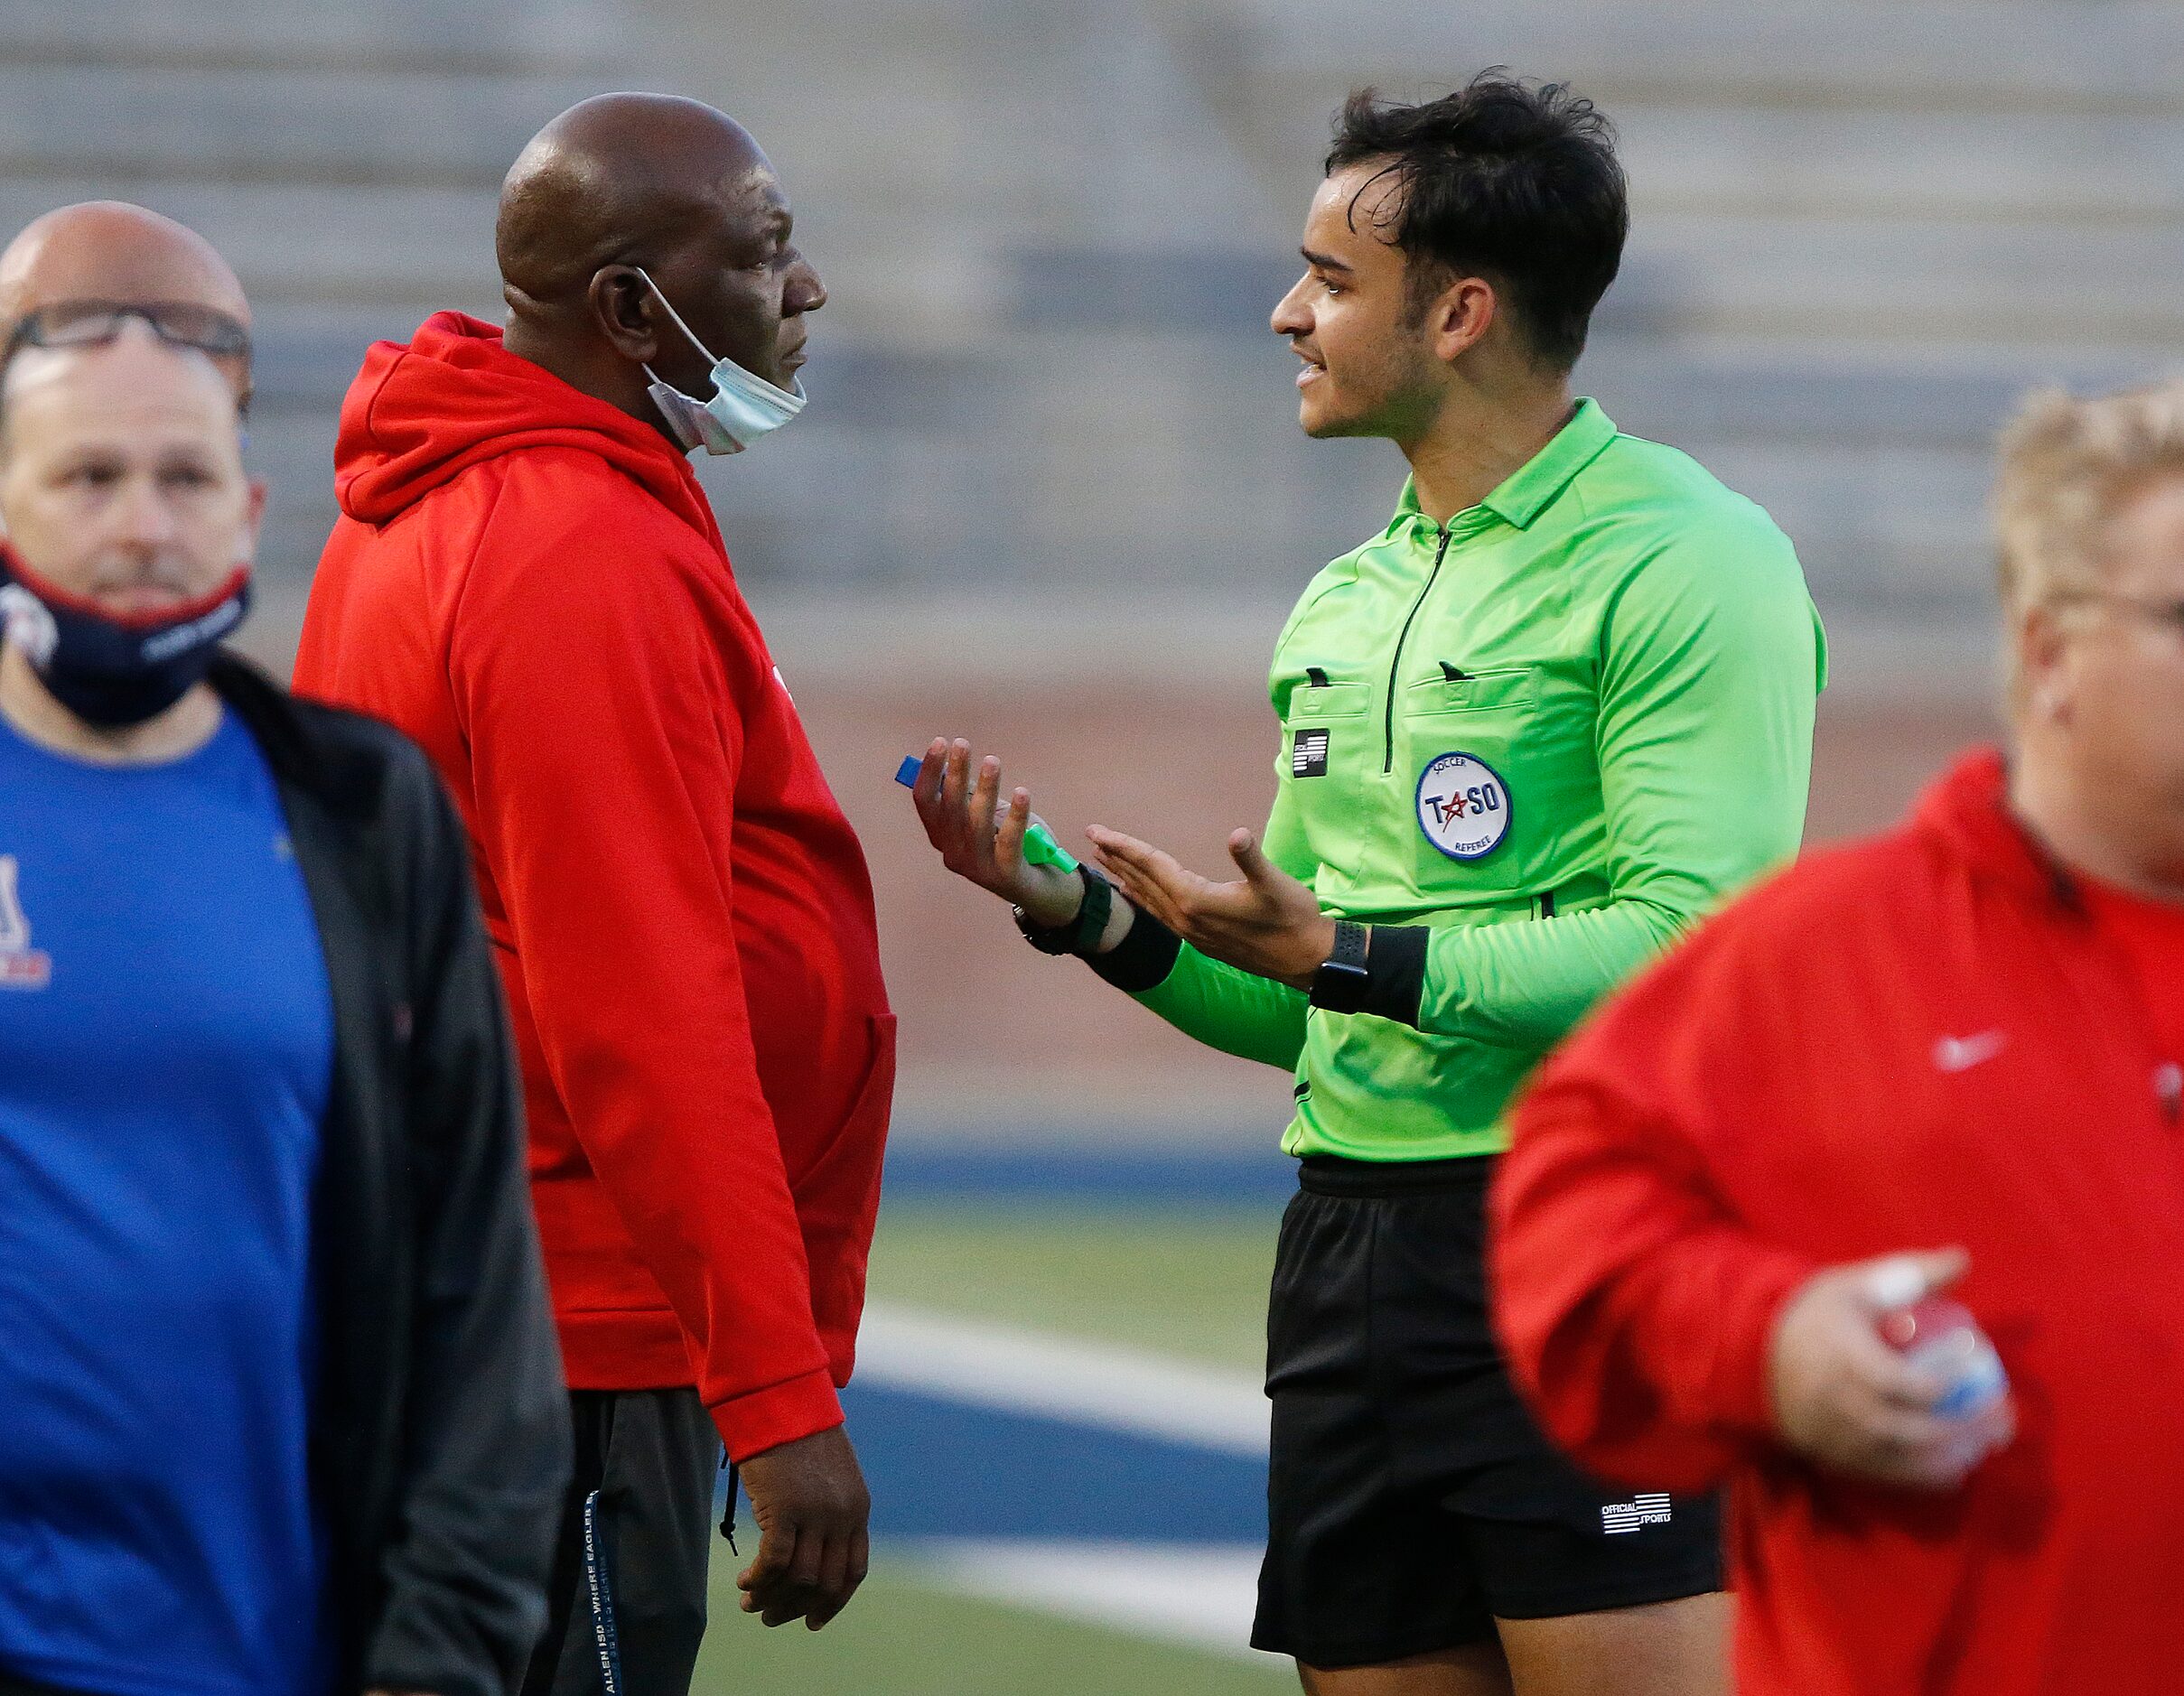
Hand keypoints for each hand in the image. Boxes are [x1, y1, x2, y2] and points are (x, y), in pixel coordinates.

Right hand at [736, 1425, 870, 1629]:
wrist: (781, 1399)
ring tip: (751, 1602)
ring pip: (798, 1579)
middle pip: (826, 1583)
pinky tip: (744, 1582)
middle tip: (771, 1618)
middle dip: (798, 1608)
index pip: (853, 1571)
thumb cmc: (798, 1432)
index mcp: (858, 1508)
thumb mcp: (828, 1474)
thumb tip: (809, 1553)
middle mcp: (842, 1516)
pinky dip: (758, 1580)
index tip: (813, 1621)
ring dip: (772, 1598)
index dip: (834, 1602)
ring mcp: (815, 1514)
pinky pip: (773, 1563)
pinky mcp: (785, 1510)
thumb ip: (828, 1510)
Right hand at [909, 738, 1081, 927]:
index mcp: (943, 837)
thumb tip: (955, 759)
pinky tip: (1022, 792)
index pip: (925, 801)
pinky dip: (1016, 816)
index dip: (930, 771)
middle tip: (963, 744)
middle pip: (949, 809)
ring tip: (992, 761)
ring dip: (985, 790)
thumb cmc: (1013, 844)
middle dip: (955, 774)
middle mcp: (953, 854)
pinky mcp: (1005, 876)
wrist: (1041, 887)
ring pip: (976, 824)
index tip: (940, 742)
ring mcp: (978, 868)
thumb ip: (971, 794)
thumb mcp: (989, 815)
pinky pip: (1009, 842)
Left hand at [1085, 824, 1335, 988]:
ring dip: (1125, 876)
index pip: (1151, 865)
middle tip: (1090, 835)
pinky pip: (1158, 914)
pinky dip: (1142, 898)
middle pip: (1142, 880)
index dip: (1124, 845)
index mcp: (1196, 900)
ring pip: (1148, 899)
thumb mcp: (1275, 883)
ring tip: (1103, 860)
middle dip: (1116, 857)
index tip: (1098, 830)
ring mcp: (1191, 932)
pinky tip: (1134, 893)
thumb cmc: (1293, 917)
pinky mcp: (1200, 940)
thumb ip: (1251, 859)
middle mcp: (1186, 919)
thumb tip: (1238, 835)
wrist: (1306, 959)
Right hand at [1768, 1248, 2013, 1489]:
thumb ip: (1910, 1273)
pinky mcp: (1838, 1457)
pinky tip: (1958, 1464)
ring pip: (1906, 1459)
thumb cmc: (1813, 1315)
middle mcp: (1842, 1404)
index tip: (1977, 1368)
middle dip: (1967, 1427)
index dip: (1948, 1383)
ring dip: (1955, 1455)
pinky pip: (1890, 1475)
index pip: (1903, 1383)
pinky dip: (1929, 1475)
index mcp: (1845, 1358)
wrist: (1754, 1355)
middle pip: (1914, 1429)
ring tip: (1988, 1440)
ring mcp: (1839, 1436)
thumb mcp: (1855, 1285)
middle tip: (2003, 1414)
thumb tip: (1963, 1259)